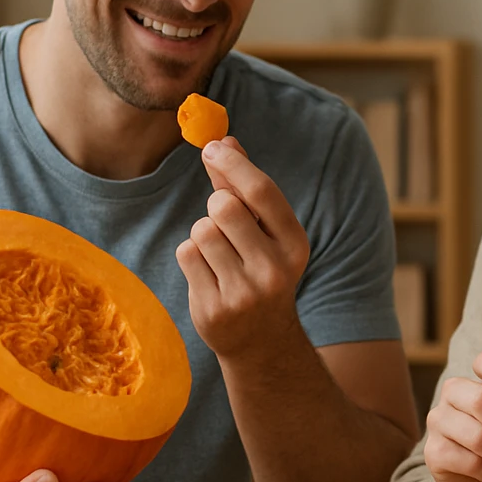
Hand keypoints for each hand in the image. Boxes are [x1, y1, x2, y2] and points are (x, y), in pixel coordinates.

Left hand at [177, 136, 310, 359]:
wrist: (261, 340)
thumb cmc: (261, 269)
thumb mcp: (266, 232)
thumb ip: (246, 188)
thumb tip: (225, 141)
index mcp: (294, 244)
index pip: (262, 191)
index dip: (234, 164)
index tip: (212, 147)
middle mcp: (274, 269)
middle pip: (224, 206)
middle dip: (216, 206)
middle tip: (223, 223)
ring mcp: (244, 293)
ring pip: (201, 231)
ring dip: (203, 234)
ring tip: (219, 255)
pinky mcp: (213, 309)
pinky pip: (186, 254)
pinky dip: (191, 256)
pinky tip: (209, 274)